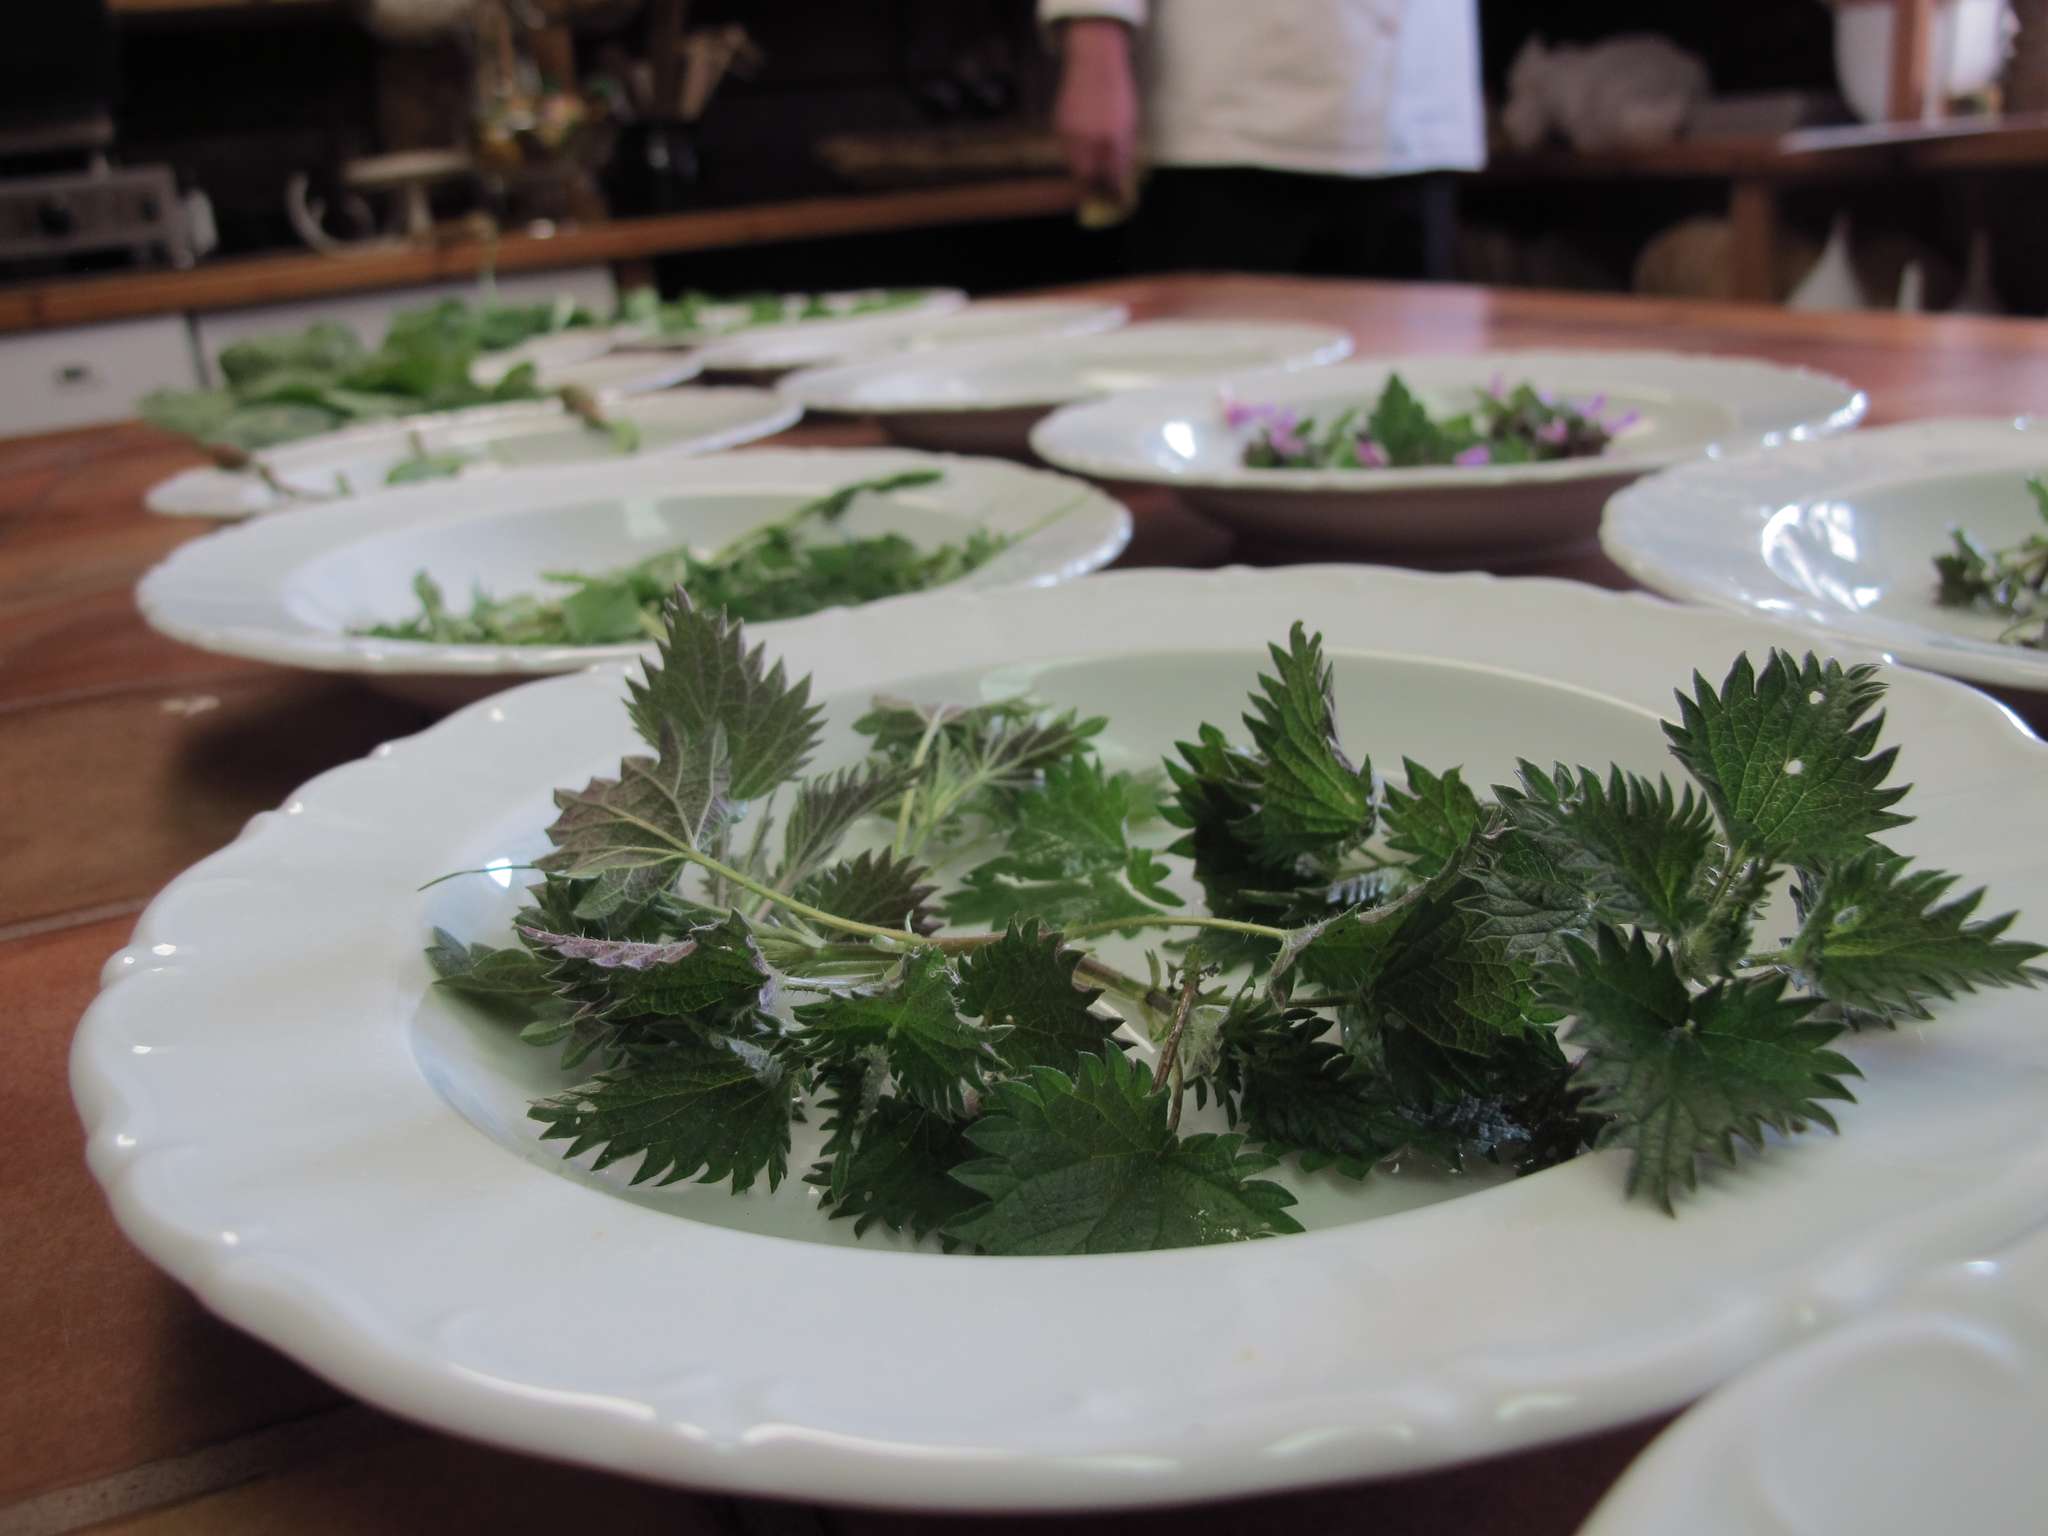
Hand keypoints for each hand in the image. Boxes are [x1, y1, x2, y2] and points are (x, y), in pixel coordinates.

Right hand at [1054, 18, 1137, 199]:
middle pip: (1087, 178)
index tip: (1116, 199)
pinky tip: (1084, 143)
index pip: (1111, 177)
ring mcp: (1072, 133)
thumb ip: (1123, 152)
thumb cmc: (1117, 94)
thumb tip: (1118, 180)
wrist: (1094, 64)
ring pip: (1074, 165)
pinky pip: (1066, 150)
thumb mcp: (1128, 123)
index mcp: (1114, 139)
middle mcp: (1091, 139)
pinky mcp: (1059, 126)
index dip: (1113, 191)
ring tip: (1093, 164)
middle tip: (1100, 189)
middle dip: (1093, 187)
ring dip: (1083, 170)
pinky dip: (1075, 153)